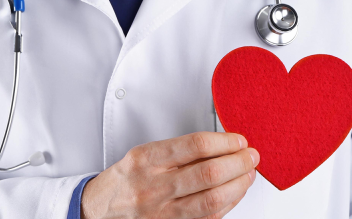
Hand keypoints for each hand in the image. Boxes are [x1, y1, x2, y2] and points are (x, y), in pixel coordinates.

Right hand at [80, 132, 259, 218]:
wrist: (99, 210)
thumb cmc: (126, 179)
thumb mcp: (143, 154)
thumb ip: (179, 150)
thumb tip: (222, 145)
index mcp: (146, 160)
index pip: (195, 145)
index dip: (224, 142)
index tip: (239, 140)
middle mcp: (153, 187)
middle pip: (208, 173)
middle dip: (238, 163)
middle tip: (252, 156)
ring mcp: (162, 212)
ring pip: (212, 200)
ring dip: (239, 185)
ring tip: (248, 174)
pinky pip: (208, 217)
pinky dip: (228, 203)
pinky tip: (235, 192)